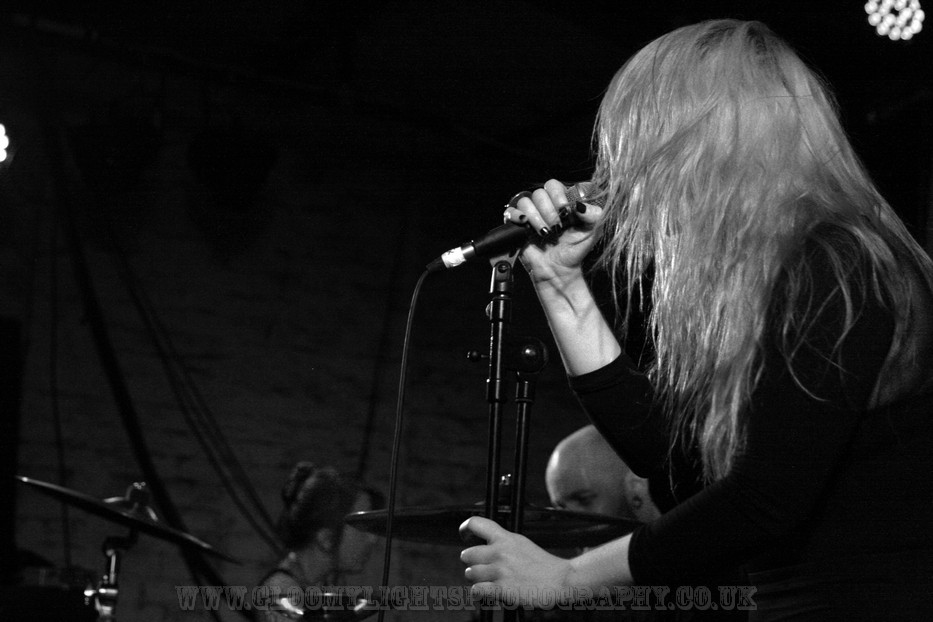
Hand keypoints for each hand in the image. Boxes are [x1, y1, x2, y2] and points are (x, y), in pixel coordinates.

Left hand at [459, 516, 574, 607]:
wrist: (560, 580)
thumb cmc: (542, 564)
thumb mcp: (521, 543)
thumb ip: (503, 542)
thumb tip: (485, 545)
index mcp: (506, 538)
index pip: (476, 524)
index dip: (465, 529)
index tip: (465, 536)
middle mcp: (500, 552)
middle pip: (467, 555)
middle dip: (472, 563)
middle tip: (482, 568)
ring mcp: (500, 571)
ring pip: (470, 574)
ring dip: (477, 579)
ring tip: (488, 581)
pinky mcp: (502, 589)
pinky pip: (477, 590)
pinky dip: (479, 594)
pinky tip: (486, 593)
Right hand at [502, 179, 603, 286]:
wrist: (559, 270)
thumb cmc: (575, 251)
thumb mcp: (593, 232)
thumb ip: (593, 214)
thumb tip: (580, 204)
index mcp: (561, 202)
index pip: (554, 185)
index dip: (558, 196)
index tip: (566, 212)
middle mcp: (545, 206)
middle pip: (539, 193)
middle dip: (548, 211)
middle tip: (557, 227)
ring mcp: (530, 215)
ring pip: (525, 202)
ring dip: (536, 217)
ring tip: (544, 233)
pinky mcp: (518, 225)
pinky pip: (510, 211)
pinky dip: (517, 216)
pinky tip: (526, 226)